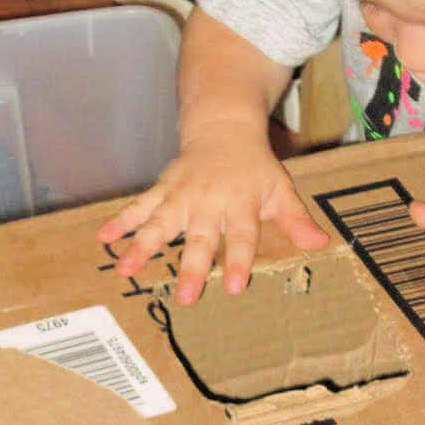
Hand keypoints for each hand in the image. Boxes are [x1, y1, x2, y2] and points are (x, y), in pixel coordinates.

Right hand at [98, 121, 328, 303]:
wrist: (223, 128)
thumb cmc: (254, 168)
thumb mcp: (280, 190)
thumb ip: (296, 220)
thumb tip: (322, 245)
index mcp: (240, 204)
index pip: (241, 236)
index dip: (238, 261)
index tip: (233, 288)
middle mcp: (207, 202)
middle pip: (199, 238)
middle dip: (191, 267)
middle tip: (185, 297)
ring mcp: (180, 196)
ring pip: (160, 223)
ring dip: (142, 246)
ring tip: (125, 269)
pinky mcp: (161, 190)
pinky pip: (138, 206)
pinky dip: (120, 221)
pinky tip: (102, 238)